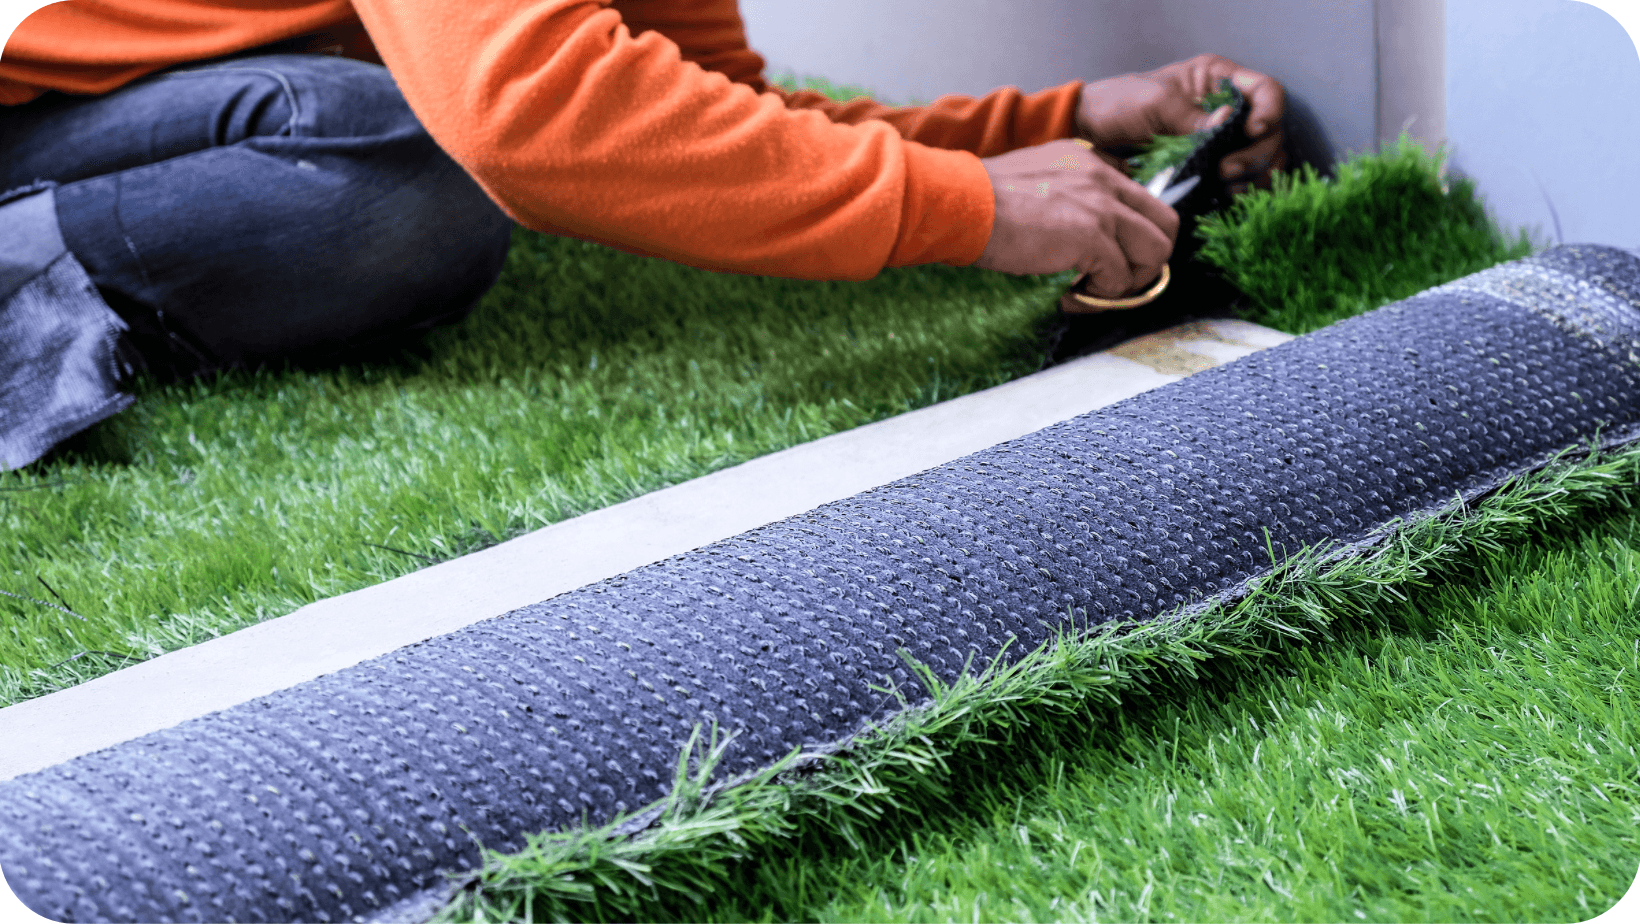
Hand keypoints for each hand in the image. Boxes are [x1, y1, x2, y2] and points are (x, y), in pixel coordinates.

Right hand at [974, 138, 1178, 297]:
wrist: (961, 202)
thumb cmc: (980, 198)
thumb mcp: (1033, 178)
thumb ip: (1064, 194)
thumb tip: (1072, 236)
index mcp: (1091, 161)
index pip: (1140, 196)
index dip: (1132, 233)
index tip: (1108, 254)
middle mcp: (1105, 177)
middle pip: (1165, 222)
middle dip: (1148, 259)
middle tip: (1116, 279)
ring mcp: (1102, 206)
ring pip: (1157, 251)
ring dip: (1131, 280)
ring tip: (1095, 290)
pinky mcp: (1092, 236)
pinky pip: (1120, 278)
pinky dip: (1100, 296)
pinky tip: (1069, 295)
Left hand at [1074, 54, 1287, 191]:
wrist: (1091, 136)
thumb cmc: (1119, 105)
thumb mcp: (1154, 102)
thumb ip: (1190, 115)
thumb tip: (1228, 122)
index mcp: (1218, 82)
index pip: (1266, 92)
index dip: (1269, 111)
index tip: (1252, 130)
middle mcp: (1228, 111)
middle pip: (1271, 133)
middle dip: (1257, 153)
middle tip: (1226, 170)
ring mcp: (1222, 143)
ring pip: (1263, 161)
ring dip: (1253, 176)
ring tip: (1225, 186)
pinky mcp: (1211, 171)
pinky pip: (1241, 183)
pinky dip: (1240, 191)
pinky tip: (1224, 196)